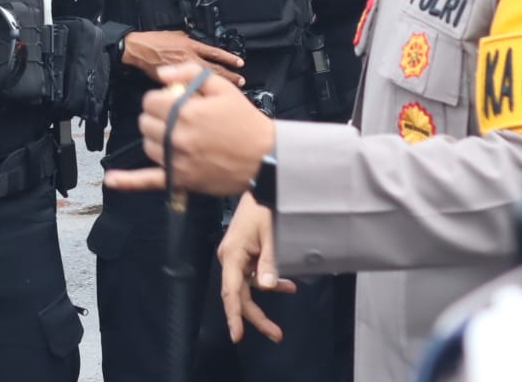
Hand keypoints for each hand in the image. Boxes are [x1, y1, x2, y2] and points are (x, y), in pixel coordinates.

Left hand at [103, 62, 274, 195]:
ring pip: (148, 145)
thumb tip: (161, 76)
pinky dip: (128, 181)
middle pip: (146, 123)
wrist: (265, 156)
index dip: (160, 98)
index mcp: (185, 112)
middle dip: (157, 116)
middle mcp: (177, 137)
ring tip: (177, 135)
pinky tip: (111, 180)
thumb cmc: (244, 120)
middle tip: (177, 117)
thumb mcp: (222, 87)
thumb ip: (189, 73)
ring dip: (157, 137)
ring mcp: (177, 161)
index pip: (151, 101)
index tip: (174, 100)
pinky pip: (148, 181)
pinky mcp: (181, 180)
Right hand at [121, 30, 244, 85]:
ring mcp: (182, 73)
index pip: (215, 53)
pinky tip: (206, 99)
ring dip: (218, 85)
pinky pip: (189, 89)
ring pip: (204, 81)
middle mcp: (189, 59)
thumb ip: (191, 42)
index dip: (229, 59)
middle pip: (214, 70)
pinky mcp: (173, 82)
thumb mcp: (177, 35)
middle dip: (229, 76)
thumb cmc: (155, 41)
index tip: (240, 63)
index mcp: (191, 46)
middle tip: (241, 81)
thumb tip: (202, 48)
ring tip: (229, 90)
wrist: (139, 49)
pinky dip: (199, 93)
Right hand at [219, 194, 295, 343]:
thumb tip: (267, 288)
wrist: (263, 185)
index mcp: (232, 256)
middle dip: (257, 316)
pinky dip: (270, 280)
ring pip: (248, 286)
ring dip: (268, 295)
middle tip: (276, 334)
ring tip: (290, 294)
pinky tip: (288, 285)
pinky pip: (254, 274)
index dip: (234, 316)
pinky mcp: (244, 253)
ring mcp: (237, 256)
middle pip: (239, 295)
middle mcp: (230, 259)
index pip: (231, 292)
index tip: (237, 336)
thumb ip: (269, 263)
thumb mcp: (271, 235)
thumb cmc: (265, 208)